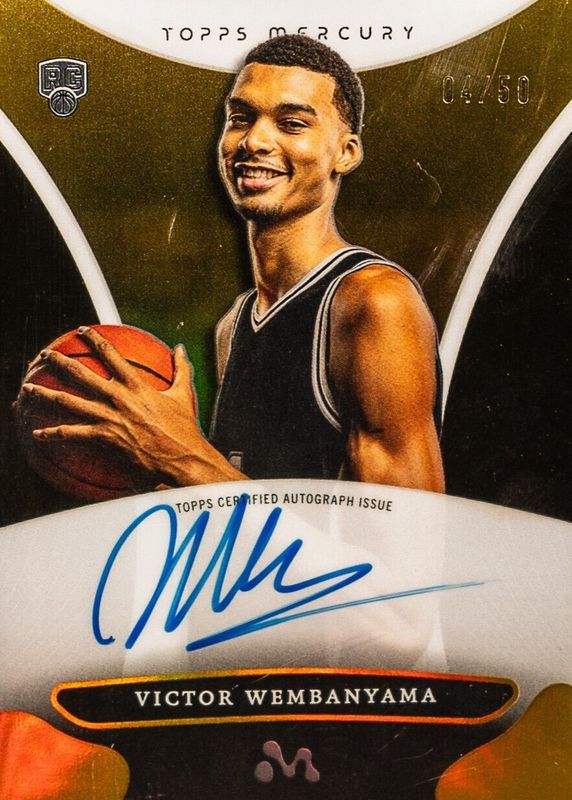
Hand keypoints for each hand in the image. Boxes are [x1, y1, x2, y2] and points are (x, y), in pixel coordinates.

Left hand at [19, 327, 243, 486]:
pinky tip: (38, 434)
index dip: (93, 338)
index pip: (109, 353)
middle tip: (44, 355)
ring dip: (45, 394)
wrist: (180, 456)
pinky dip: (53, 434)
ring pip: (69, 402)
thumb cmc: (184, 428)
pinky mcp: (104, 437)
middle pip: (80, 374)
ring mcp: (108, 417)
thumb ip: (181, 369)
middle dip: (59, 362)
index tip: (82, 330)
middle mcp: (117, 397)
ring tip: (27, 388)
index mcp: (135, 384)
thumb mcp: (183, 394)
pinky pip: (72, 434)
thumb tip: (181, 348)